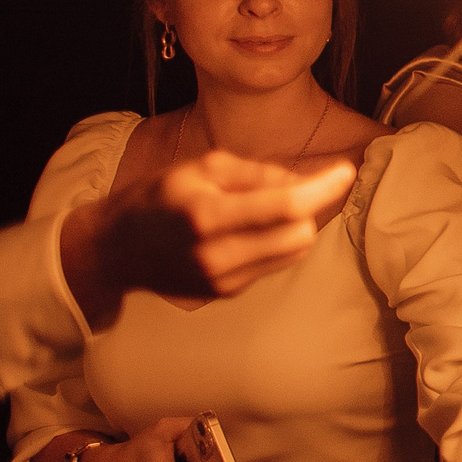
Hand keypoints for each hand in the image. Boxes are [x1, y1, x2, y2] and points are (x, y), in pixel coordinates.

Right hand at [63, 154, 356, 326]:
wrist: (116, 250)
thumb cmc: (160, 197)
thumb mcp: (202, 168)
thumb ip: (259, 173)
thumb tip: (309, 181)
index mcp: (206, 214)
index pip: (285, 206)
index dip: (323, 187)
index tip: (346, 170)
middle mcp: (216, 254)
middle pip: (300, 233)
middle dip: (308, 207)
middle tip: (296, 187)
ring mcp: (222, 280)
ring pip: (294, 251)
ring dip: (297, 227)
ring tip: (269, 209)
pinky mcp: (226, 293)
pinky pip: (275, 264)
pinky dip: (277, 244)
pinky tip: (252, 232)